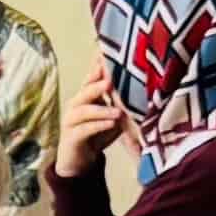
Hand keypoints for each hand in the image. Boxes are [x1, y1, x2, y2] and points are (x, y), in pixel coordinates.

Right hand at [56, 54, 121, 184]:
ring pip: (83, 110)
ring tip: (117, 112)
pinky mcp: (71, 138)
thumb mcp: (113, 113)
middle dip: (97, 84)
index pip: (92, 77)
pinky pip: (84, 130)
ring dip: (101, 109)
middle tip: (110, 81)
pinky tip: (111, 124)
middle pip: (85, 90)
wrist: (80, 161)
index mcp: (87, 96)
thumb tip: (145, 81)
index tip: (108, 54)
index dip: (99, 65)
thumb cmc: (99, 133)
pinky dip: (98, 126)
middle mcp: (76, 105)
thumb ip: (121, 99)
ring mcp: (71, 121)